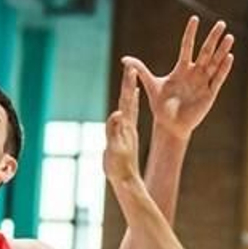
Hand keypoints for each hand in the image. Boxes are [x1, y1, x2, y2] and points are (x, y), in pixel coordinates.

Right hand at [102, 64, 143, 184]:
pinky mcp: (125, 136)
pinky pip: (127, 118)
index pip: (128, 100)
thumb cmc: (119, 167)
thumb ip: (114, 131)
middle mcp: (128, 125)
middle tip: (132, 67)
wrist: (126, 181)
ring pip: (130, 107)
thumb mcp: (114, 148)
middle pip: (129, 100)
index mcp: (126, 126)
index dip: (128, 84)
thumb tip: (118, 113)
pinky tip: (128, 106)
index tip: (131, 68)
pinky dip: (128, 108)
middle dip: (130, 83)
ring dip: (130, 93)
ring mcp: (128, 130)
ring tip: (133, 80)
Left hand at [122, 16, 234, 141]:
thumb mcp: (151, 85)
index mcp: (181, 69)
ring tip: (230, 36)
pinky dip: (224, 68)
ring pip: (215, 63)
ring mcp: (203, 82)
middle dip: (213, 38)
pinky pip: (218, 79)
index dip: (190, 33)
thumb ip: (140, 70)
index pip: (187, 47)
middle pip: (205, 51)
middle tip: (221, 23)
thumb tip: (124, 59)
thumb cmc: (161, 106)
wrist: (170, 125)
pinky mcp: (210, 93)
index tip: (194, 18)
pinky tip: (229, 57)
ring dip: (222, 50)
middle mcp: (194, 73)